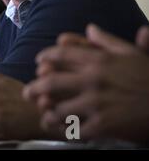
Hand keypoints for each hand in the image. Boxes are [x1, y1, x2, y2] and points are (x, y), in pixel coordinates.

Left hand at [24, 24, 148, 142]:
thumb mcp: (132, 53)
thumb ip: (108, 41)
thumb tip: (89, 28)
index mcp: (98, 60)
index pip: (61, 55)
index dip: (45, 58)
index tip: (38, 62)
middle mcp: (93, 79)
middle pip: (51, 82)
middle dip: (34, 88)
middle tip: (27, 93)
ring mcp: (96, 103)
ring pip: (59, 109)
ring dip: (48, 113)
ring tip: (43, 115)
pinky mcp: (104, 125)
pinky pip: (76, 131)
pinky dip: (65, 132)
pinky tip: (61, 131)